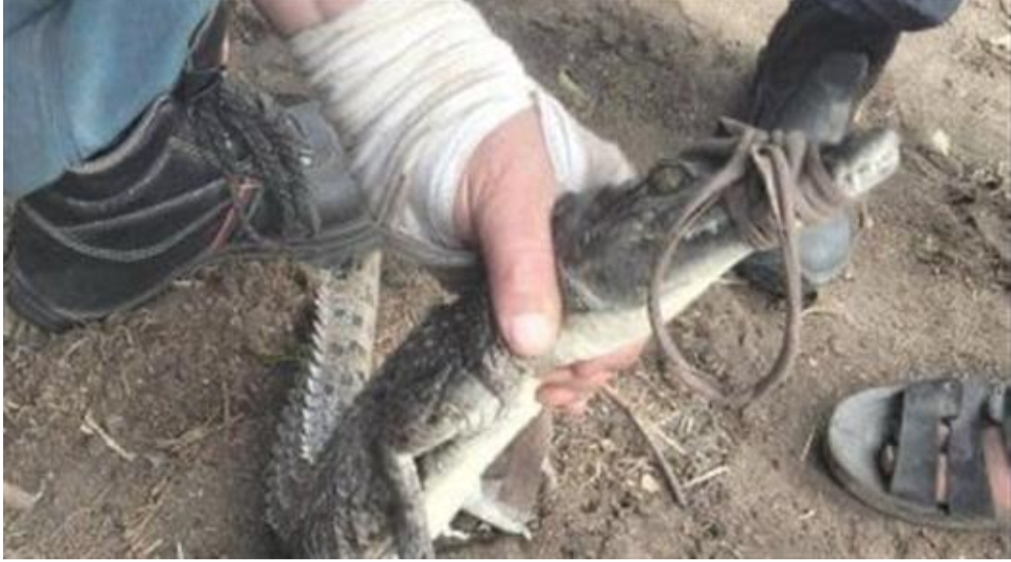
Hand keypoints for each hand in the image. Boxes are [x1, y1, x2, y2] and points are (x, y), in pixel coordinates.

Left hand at [455, 109, 644, 413]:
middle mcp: (588, 254)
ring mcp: (546, 272)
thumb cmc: (478, 146)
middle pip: (608, 324)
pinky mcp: (506, 287)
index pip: (635, 293)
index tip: (585, 366)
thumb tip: (533, 345)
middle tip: (556, 387)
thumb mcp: (510, 203)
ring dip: (563, 373)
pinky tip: (526, 387)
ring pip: (571, 336)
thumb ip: (523, 269)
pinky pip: (528, 334)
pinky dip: (529, 364)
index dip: (617, 337)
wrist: (412, 128)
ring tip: (543, 395)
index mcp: (612, 225)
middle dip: (589, 364)